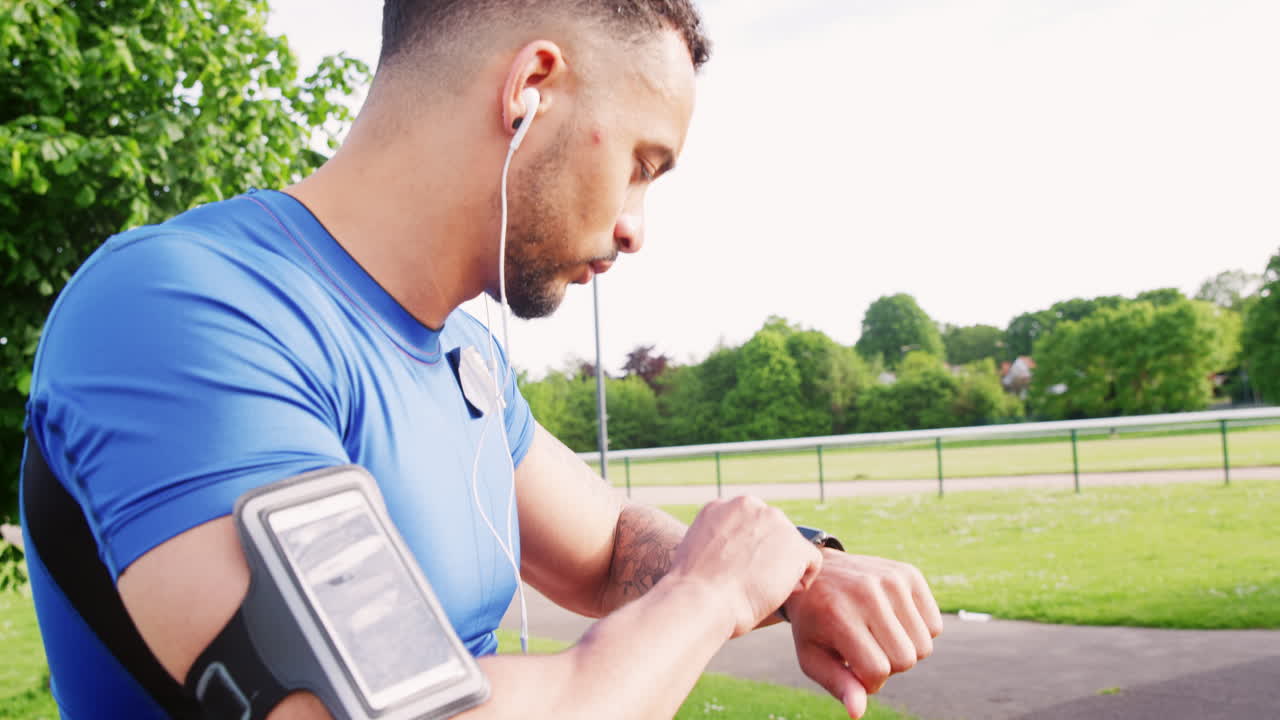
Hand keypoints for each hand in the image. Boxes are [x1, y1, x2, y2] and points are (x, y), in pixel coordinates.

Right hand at [671, 496, 823, 637]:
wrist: (701, 599)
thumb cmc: (692, 590)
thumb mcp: (695, 552)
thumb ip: (716, 544)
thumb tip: (729, 558)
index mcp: (720, 506)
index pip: (746, 525)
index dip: (745, 550)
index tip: (736, 571)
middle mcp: (749, 505)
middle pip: (771, 531)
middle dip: (766, 555)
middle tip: (750, 582)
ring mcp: (775, 521)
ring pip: (790, 546)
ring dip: (781, 568)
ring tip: (761, 590)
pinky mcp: (795, 544)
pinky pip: (811, 561)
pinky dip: (801, 580)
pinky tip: (780, 594)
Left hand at [783, 552, 943, 718]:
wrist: (818, 572)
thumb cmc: (814, 621)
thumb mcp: (812, 655)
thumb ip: (837, 684)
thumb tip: (857, 712)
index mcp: (838, 614)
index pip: (877, 670)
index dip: (868, 682)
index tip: (852, 669)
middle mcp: (866, 593)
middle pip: (906, 660)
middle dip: (889, 666)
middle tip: (866, 650)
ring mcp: (891, 579)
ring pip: (924, 646)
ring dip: (904, 650)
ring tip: (878, 635)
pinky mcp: (910, 574)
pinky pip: (935, 625)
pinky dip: (918, 632)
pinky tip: (893, 621)